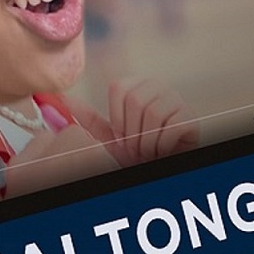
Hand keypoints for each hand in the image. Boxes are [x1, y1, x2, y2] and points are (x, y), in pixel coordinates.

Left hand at [73, 78, 200, 166]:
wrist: (158, 166)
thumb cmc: (134, 152)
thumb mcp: (108, 135)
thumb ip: (89, 118)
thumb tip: (63, 98)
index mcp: (137, 86)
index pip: (119, 87)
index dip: (116, 116)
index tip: (121, 135)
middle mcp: (158, 87)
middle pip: (135, 99)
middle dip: (131, 131)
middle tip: (135, 147)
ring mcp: (176, 100)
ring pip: (153, 112)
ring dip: (146, 141)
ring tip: (148, 149)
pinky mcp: (190, 117)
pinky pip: (172, 126)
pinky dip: (161, 145)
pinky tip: (161, 150)